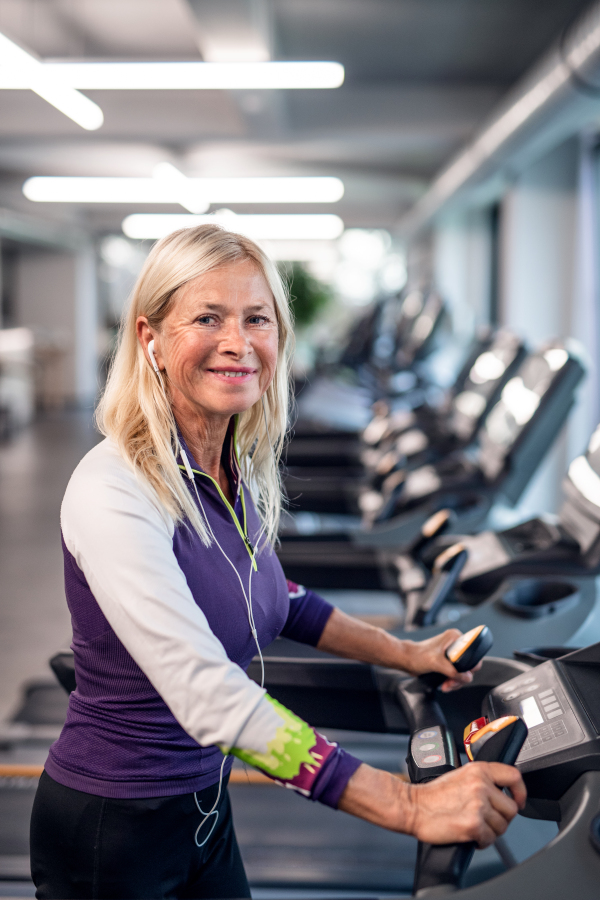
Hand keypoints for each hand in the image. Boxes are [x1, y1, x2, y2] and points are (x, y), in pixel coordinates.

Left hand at [403, 629, 479, 690]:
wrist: (407, 659)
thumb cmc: (418, 656)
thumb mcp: (437, 663)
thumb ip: (453, 671)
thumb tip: (467, 678)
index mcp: (455, 638)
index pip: (473, 653)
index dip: (470, 667)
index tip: (463, 676)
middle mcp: (456, 644)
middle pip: (468, 665)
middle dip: (460, 678)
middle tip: (450, 683)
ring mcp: (452, 653)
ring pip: (462, 672)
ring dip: (455, 682)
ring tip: (446, 686)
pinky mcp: (448, 661)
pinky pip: (456, 673)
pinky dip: (452, 681)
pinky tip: (445, 685)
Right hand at [407, 762, 526, 847]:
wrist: (413, 806)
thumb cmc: (432, 794)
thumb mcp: (460, 775)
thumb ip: (482, 780)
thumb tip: (502, 793)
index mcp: (478, 770)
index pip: (514, 776)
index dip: (520, 791)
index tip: (518, 800)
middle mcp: (480, 785)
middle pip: (511, 809)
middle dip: (501, 818)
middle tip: (485, 819)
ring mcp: (478, 805)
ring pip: (502, 826)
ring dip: (491, 831)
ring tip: (475, 826)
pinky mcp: (473, 825)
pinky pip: (490, 840)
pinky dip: (481, 841)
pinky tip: (470, 835)